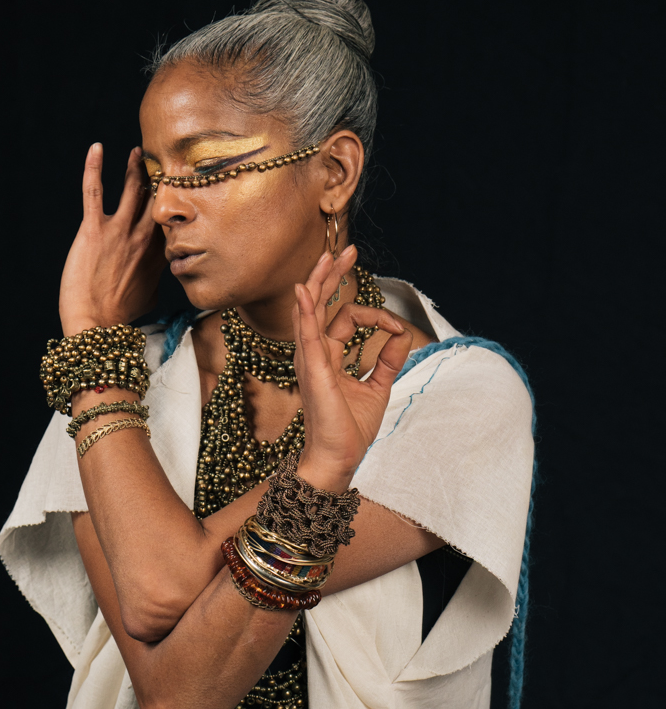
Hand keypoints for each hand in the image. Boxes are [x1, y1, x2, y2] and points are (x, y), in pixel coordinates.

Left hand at [59, 144, 166, 334]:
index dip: (176, 200)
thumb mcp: (149, 297)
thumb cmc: (121, 316)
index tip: (181, 186)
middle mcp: (144, 237)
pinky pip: (94, 190)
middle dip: (161, 177)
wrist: (97, 325)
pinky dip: (94, 167)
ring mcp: (120, 231)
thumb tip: (161, 280)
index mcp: (160, 253)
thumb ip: (157, 280)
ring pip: (133, 188)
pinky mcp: (94, 229)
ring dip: (136, 167)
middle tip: (163, 159)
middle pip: (158, 198)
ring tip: (139, 151)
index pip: (172, 218)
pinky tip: (96, 148)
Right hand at [292, 247, 412, 490]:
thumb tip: (402, 334)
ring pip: (311, 311)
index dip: (374, 316)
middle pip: (321, 304)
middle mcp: (315, 354)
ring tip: (327, 257)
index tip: (397, 326)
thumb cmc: (350, 429)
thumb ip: (388, 360)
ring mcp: (311, 360)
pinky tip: (305, 289)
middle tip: (347, 251)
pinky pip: (307, 334)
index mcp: (328, 356)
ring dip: (319, 282)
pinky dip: (305, 310)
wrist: (339, 458)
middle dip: (332, 276)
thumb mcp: (378, 387)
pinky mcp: (314, 369)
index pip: (345, 319)